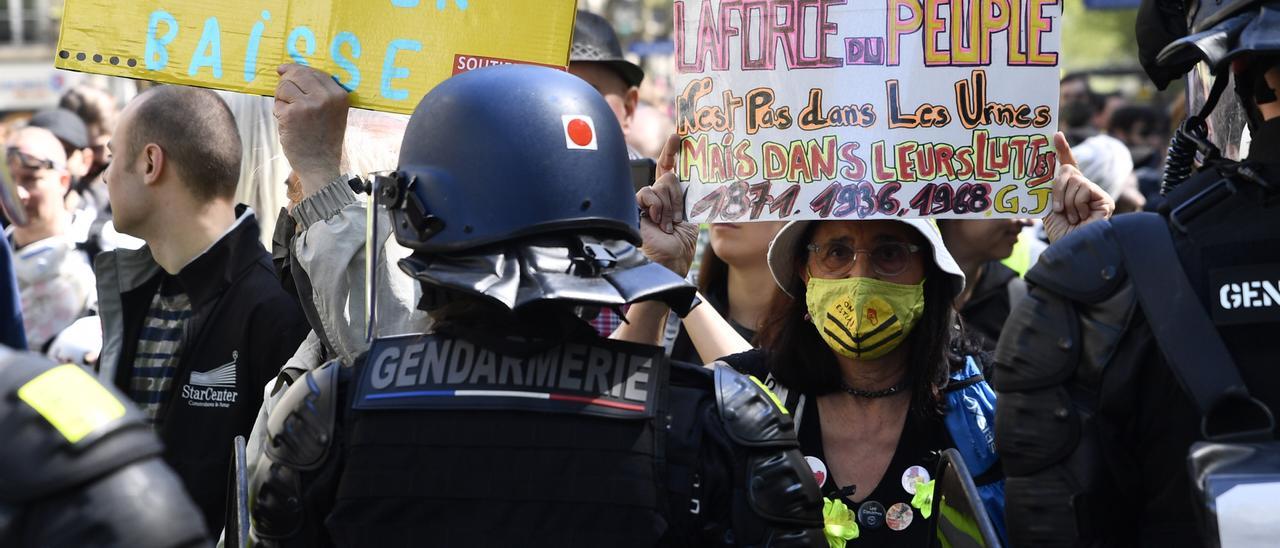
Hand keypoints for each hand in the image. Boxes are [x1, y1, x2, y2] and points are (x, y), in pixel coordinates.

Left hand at [274, 64, 349, 197]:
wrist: (320, 165)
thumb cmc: (323, 139)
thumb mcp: (333, 112)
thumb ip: (320, 93)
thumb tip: (288, 70)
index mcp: (340, 95)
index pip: (315, 71)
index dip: (297, 69)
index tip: (284, 71)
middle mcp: (326, 97)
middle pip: (298, 74)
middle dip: (286, 81)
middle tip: (283, 93)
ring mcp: (308, 105)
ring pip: (284, 87)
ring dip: (281, 99)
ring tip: (289, 114)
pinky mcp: (291, 114)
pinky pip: (277, 103)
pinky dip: (278, 112)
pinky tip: (287, 124)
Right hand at [636, 134, 697, 276]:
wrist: (668, 261)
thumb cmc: (680, 245)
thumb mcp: (691, 216)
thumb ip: (688, 196)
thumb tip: (689, 176)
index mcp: (670, 197)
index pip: (669, 168)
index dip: (671, 151)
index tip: (678, 136)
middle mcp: (657, 197)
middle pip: (669, 176)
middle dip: (677, 197)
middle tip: (678, 218)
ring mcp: (645, 202)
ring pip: (661, 184)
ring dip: (668, 206)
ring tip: (667, 225)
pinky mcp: (634, 206)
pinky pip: (648, 192)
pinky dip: (656, 207)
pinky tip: (656, 222)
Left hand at [1043, 132, 1114, 242]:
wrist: (1069, 248)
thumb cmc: (1059, 232)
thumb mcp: (1048, 206)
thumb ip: (1048, 189)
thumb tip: (1041, 168)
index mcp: (1070, 190)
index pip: (1068, 165)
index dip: (1062, 150)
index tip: (1056, 135)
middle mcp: (1085, 189)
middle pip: (1068, 169)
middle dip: (1057, 187)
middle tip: (1057, 208)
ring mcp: (1096, 194)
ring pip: (1075, 180)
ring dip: (1066, 201)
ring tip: (1070, 217)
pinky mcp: (1105, 200)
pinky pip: (1083, 189)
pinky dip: (1076, 204)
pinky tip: (1080, 218)